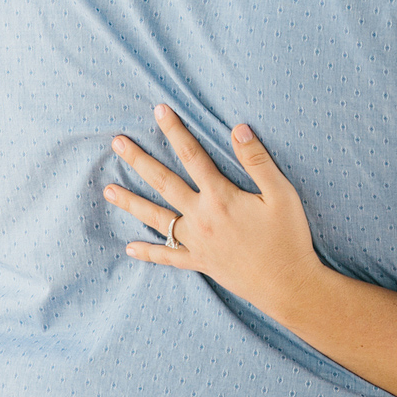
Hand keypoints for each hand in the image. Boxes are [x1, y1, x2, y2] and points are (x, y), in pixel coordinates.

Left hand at [105, 105, 332, 321]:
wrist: (288, 285)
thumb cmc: (288, 238)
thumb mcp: (282, 194)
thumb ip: (257, 160)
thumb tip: (238, 128)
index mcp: (220, 197)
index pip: (192, 156)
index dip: (175, 131)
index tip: (159, 111)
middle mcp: (202, 218)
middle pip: (163, 183)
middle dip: (139, 160)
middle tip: (117, 143)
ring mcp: (197, 242)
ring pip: (156, 219)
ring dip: (131, 203)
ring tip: (108, 190)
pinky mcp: (200, 263)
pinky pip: (168, 257)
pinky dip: (148, 253)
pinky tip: (129, 247)